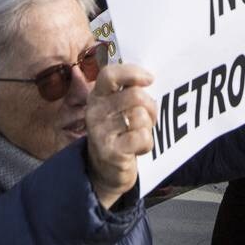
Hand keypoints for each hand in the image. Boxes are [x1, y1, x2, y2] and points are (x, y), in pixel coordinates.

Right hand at [85, 63, 157, 209]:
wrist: (105, 171)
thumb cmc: (120, 133)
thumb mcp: (118, 108)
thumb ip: (129, 91)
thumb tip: (149, 78)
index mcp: (97, 96)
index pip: (110, 74)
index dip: (132, 73)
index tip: (149, 79)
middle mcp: (95, 111)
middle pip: (135, 95)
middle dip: (150, 106)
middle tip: (149, 117)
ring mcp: (100, 132)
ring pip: (140, 116)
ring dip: (148, 126)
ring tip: (139, 134)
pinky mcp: (111, 151)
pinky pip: (142, 137)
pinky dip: (147, 143)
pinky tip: (138, 148)